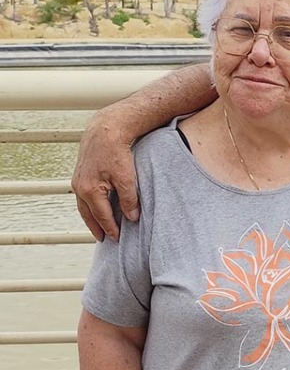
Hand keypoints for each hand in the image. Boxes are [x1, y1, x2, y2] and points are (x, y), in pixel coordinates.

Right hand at [72, 112, 139, 240]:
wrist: (105, 129)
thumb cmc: (116, 152)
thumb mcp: (127, 178)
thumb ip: (129, 200)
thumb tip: (132, 218)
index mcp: (90, 191)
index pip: (102, 217)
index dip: (111, 229)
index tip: (118, 239)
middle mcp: (80, 188)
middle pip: (88, 215)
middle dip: (97, 228)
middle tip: (104, 240)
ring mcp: (77, 181)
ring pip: (83, 206)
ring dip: (91, 218)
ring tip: (98, 228)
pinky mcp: (80, 174)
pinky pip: (83, 196)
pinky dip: (89, 206)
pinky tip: (95, 208)